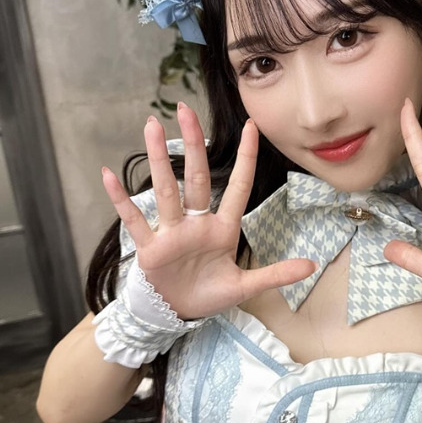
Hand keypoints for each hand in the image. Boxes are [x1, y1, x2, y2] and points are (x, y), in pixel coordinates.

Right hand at [101, 103, 314, 319]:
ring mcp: (172, 232)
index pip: (238, 187)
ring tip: (151, 126)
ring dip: (159, 160)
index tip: (252, 127)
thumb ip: (275, 274)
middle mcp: (196, 223)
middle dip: (193, 144)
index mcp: (222, 229)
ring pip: (166, 190)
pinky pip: (134, 220)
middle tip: (185, 109)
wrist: (178, 312)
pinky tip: (109, 175)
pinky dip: (121, 199)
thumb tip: (312, 266)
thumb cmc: (210, 293)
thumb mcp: (245, 286)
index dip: (245, 159)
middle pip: (196, 177)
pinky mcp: (151, 248)